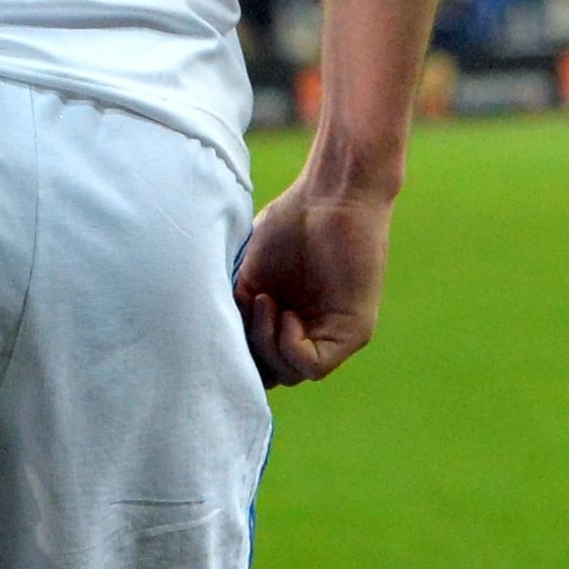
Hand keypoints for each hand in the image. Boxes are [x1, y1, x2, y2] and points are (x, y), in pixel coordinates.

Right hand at [232, 177, 395, 387]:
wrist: (332, 194)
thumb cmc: (290, 222)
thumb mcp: (247, 274)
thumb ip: (238, 310)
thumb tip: (216, 345)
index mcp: (282, 317)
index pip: (256, 359)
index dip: (235, 349)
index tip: (220, 320)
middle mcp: (307, 330)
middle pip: (270, 373)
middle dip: (249, 350)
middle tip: (245, 309)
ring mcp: (329, 333)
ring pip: (290, 374)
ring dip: (267, 345)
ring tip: (264, 302)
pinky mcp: (352, 331)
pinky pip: (314, 366)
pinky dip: (290, 347)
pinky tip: (285, 313)